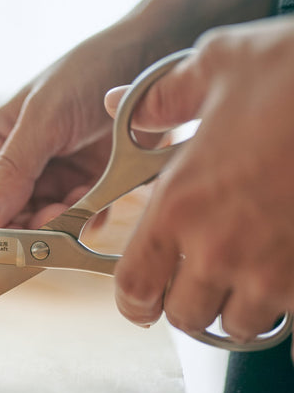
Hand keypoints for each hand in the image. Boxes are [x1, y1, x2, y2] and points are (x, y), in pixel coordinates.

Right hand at [0, 31, 166, 228]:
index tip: (0, 245)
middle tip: (49, 218)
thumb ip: (10, 170)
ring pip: (44, 223)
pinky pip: (79, 219)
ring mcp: (52, 178)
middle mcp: (18, 166)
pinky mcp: (85, 186)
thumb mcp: (43, 119)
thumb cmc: (85, 75)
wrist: (146, 64)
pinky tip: (96, 202)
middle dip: (28, 226)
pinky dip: (87, 217)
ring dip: (60, 222)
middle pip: (9, 218)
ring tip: (76, 203)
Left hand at [105, 17, 293, 352]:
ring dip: (234, 307)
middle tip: (194, 281)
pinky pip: (291, 319)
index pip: (134, 286)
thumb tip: (116, 104)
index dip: (131, 301)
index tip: (139, 301)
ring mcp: (276, 270)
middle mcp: (221, 246)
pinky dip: (283, 305)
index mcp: (180, 203)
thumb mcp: (218, 67)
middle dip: (185, 303)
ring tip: (241, 274)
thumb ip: (160, 99)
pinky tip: (284, 270)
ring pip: (239, 325)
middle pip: (185, 317)